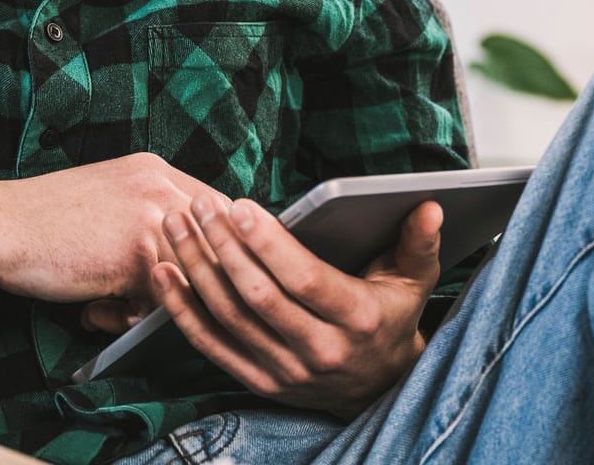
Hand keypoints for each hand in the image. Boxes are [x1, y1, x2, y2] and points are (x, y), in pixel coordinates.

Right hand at [0, 153, 220, 324]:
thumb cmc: (43, 226)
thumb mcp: (108, 205)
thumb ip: (149, 222)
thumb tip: (189, 268)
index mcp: (157, 172)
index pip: (220, 216)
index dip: (212, 255)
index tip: (192, 281)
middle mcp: (162, 186)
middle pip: (217, 247)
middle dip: (193, 285)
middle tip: (148, 303)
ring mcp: (153, 214)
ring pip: (192, 277)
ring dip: (159, 304)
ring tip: (117, 310)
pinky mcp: (139, 249)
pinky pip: (163, 300)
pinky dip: (131, 319)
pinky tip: (95, 311)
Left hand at [152, 192, 442, 418]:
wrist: (380, 388)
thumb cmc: (391, 317)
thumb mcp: (414, 281)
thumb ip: (420, 243)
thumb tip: (431, 206)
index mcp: (357, 320)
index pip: (304, 280)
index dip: (268, 244)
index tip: (238, 207)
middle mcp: (320, 351)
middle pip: (258, 296)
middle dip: (223, 246)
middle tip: (199, 205)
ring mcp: (286, 372)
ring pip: (229, 317)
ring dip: (195, 268)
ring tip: (175, 225)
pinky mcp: (260, 383)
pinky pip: (211, 346)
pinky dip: (182, 310)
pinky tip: (162, 273)